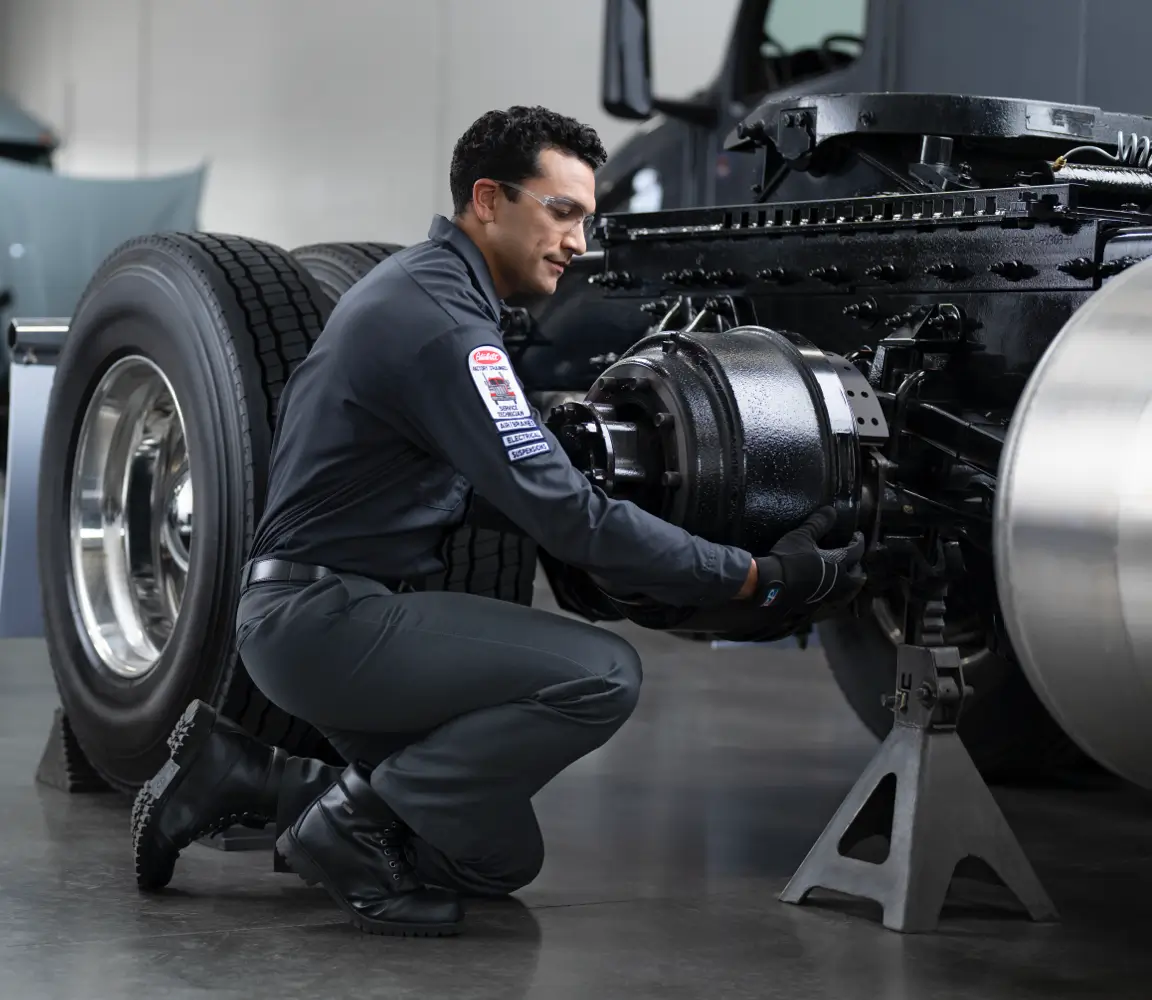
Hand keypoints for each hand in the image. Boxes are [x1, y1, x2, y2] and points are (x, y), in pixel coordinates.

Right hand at [748, 506, 865, 611]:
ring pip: (846, 589)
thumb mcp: (803, 536)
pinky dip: (834, 590)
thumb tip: (831, 510)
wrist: (772, 582)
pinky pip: (832, 596)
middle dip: (858, 567)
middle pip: (857, 576)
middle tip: (854, 560)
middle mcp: (838, 580)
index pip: (856, 551)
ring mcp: (827, 593)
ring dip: (847, 581)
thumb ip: (819, 523)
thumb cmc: (790, 557)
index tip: (856, 536)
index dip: (858, 542)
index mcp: (838, 562)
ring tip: (842, 574)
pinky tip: (825, 585)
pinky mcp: (816, 601)